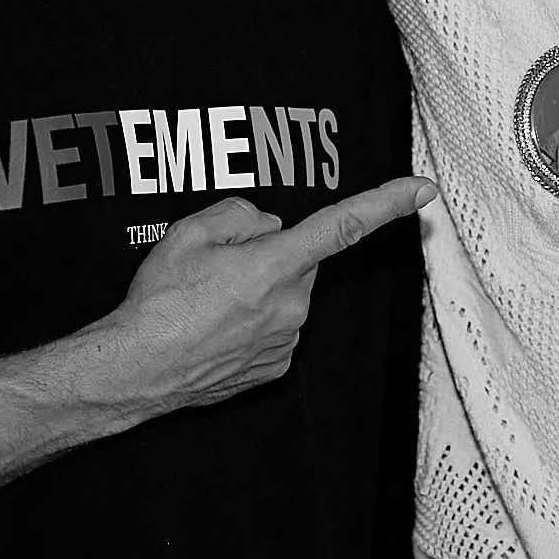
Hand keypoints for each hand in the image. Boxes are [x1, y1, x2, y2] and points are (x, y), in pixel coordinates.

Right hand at [118, 175, 436, 410]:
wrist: (136, 368)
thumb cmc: (158, 303)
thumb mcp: (189, 232)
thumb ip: (240, 214)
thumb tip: (266, 226)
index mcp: (276, 264)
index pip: (344, 224)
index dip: (387, 203)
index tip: (421, 190)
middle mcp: (292, 304)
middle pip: (299, 260)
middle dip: (270, 254)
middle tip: (218, 266)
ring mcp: (287, 339)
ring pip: (287, 295)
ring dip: (259, 290)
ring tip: (208, 303)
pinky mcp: (276, 366)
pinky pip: (276, 328)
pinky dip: (252, 321)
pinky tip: (215, 327)